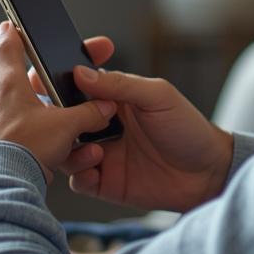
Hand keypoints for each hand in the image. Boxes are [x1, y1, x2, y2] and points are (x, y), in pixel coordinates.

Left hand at [0, 22, 120, 182]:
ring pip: (33, 118)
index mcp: (9, 86)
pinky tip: (61, 157)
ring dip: (55, 124)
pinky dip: (47, 146)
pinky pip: (30, 142)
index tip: (10, 23)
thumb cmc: (22, 148)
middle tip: (71, 88)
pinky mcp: (2, 153)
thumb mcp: (65, 126)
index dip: (12, 34)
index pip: (7, 49)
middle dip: (52, 90)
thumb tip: (104, 108)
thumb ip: (88, 114)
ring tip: (76, 137)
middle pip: (28, 87)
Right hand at [38, 63, 232, 212]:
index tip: (45, 71)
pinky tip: (95, 172)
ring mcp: (101, 154)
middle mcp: (101, 125)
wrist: (208, 174)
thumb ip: (120, 85)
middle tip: (64, 121)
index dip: (56, 77)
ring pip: (65, 150)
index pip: (75, 84)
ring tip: (94, 151)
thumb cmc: (188, 128)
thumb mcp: (158, 97)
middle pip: (61, 119)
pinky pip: (78, 179)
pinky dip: (80, 174)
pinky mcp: (105, 182)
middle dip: (54, 119)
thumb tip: (81, 73)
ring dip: (70, 150)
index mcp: (112, 98)